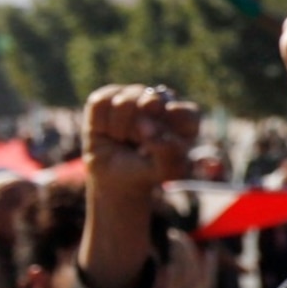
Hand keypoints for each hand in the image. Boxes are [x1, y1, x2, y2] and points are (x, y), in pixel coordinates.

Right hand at [80, 84, 199, 287]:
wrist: (117, 189)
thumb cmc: (148, 181)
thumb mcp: (167, 173)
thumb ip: (169, 152)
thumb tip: (152, 132)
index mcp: (183, 121)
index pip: (184, 112)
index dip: (171, 130)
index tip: (159, 148)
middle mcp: (159, 106)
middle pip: (154, 98)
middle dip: (144, 125)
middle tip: (141, 144)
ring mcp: (131, 103)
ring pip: (126, 98)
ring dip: (123, 126)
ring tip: (125, 141)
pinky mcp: (104, 104)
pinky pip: (102, 99)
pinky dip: (104, 120)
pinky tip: (109, 133)